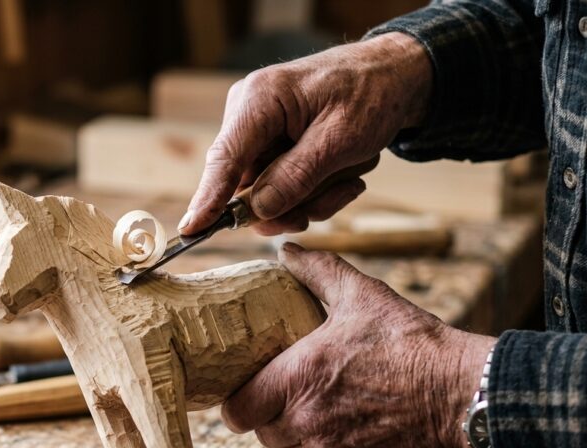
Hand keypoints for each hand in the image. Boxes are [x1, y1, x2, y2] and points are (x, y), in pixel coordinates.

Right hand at [179, 33, 432, 236]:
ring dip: (310, 198)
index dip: (208, 200)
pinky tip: (343, 175)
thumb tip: (257, 210)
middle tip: (320, 209)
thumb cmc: (372, 95)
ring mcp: (259, 131)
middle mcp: (250, 114)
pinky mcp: (273, 145)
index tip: (190, 231)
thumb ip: (297, 176)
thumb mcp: (341, 140)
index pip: (224, 159)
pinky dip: (315, 190)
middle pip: (247, 184)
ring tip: (348, 179)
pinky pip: (282, 186)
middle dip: (288, 203)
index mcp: (260, 100)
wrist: (395, 77)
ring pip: (268, 192)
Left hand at [221, 243, 495, 447]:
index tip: (254, 393)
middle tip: (299, 398)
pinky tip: (345, 441)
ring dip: (299, 442)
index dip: (241, 403)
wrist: (462, 392)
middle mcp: (305, 420)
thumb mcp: (362, 296)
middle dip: (275, 417)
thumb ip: (318, 272)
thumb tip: (288, 251)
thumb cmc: (410, 342)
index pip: (236, 411)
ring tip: (324, 418)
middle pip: (264, 434)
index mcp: (296, 377)